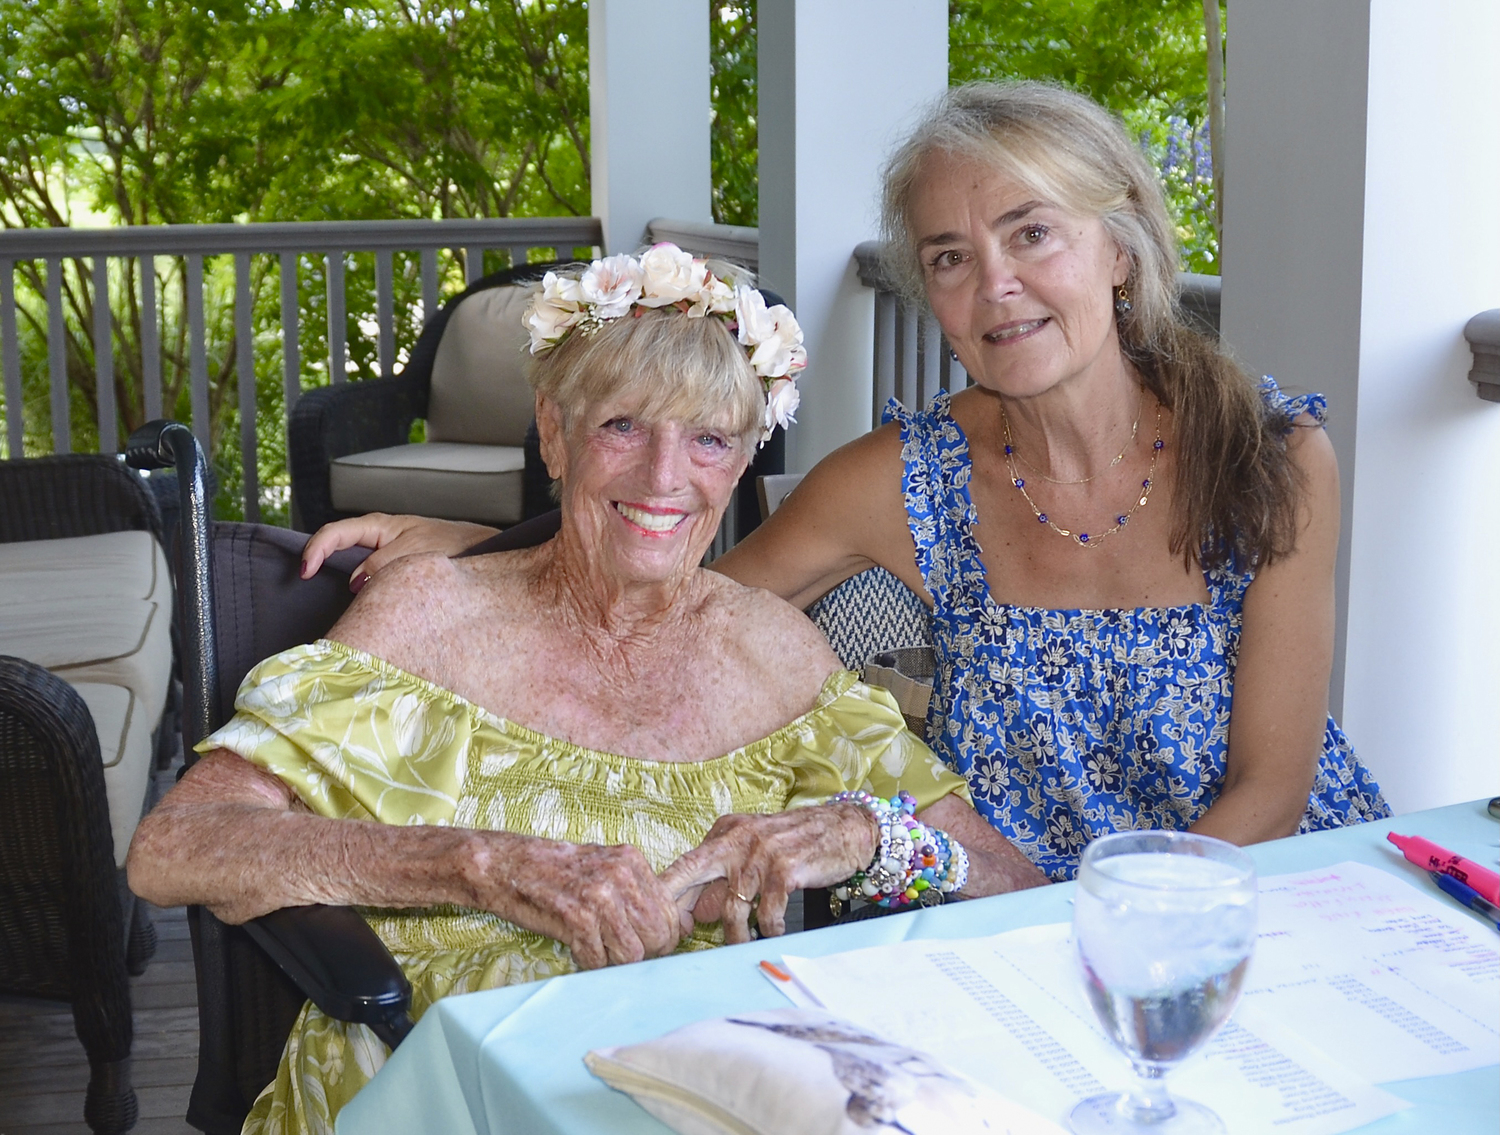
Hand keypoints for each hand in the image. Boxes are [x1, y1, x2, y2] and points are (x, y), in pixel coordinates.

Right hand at [300, 513, 498, 590]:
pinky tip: (353, 606)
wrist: (481, 552)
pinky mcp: (393, 572)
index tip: (305, 572)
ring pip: (349, 564)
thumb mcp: (416, 552)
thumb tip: (355, 582)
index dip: (316, 549)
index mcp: (380, 525)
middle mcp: (378, 537)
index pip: (336, 532)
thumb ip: (384, 564)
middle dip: (316, 561)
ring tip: (317, 595)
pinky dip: (355, 590)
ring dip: (333, 576)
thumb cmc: (454, 545)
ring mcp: (385, 554)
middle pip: (336, 545)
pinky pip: (367, 578)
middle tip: (301, 584)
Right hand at [469, 836, 685, 969]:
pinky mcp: (576, 916)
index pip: (669, 913)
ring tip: (597, 950)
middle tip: (620, 954)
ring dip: (615, 962)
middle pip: (657, 936)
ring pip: (633, 953)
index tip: (646, 945)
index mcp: (632, 861)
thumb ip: (640, 892)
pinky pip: (599, 959)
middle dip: (644, 954)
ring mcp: (599, 895)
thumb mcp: (605, 869)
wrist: (506, 865)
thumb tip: (680, 926)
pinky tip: (578, 949)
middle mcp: (621, 875)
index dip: (662, 938)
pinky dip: (590, 962)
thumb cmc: (556, 871)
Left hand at [660, 803, 876, 943]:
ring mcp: (760, 853)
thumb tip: (697, 911)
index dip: (669, 894)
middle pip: (690, 873)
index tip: (658, 921)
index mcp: (726, 832)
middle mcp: (737, 839)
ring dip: (736, 935)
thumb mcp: (756, 850)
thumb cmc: (799, 843)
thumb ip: (726, 875)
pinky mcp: (784, 869)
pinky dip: (770, 928)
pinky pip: (766, 914)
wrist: (847, 829)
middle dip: (676, 907)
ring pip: (732, 909)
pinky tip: (776, 929)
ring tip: (743, 943)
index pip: (686, 863)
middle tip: (671, 939)